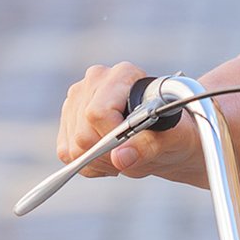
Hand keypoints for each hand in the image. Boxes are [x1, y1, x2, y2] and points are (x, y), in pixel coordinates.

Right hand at [57, 61, 197, 178]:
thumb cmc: (172, 132)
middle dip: (107, 155)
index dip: (111, 139)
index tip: (131, 149)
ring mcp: (77, 98)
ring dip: (100, 161)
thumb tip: (120, 157)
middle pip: (83, 132)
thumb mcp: (172, 140)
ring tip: (123, 154)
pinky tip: (110, 155)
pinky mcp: (68, 117)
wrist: (166, 136)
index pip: (99, 112)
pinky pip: (67, 153)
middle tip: (131, 156)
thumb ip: (148, 146)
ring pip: (73, 146)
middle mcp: (95, 80)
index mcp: (123, 75)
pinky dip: (89, 164)